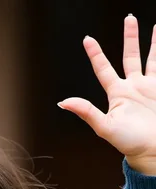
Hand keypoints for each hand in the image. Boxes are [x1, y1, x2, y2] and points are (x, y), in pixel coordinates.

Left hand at [59, 15, 155, 174]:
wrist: (152, 150)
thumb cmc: (128, 142)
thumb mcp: (105, 127)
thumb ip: (86, 112)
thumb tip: (63, 102)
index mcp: (117, 94)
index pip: (104, 69)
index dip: (96, 54)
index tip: (87, 39)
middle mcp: (132, 87)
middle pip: (130, 56)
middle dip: (130, 37)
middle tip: (129, 18)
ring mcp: (148, 87)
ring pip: (150, 58)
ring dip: (152, 42)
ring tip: (155, 25)